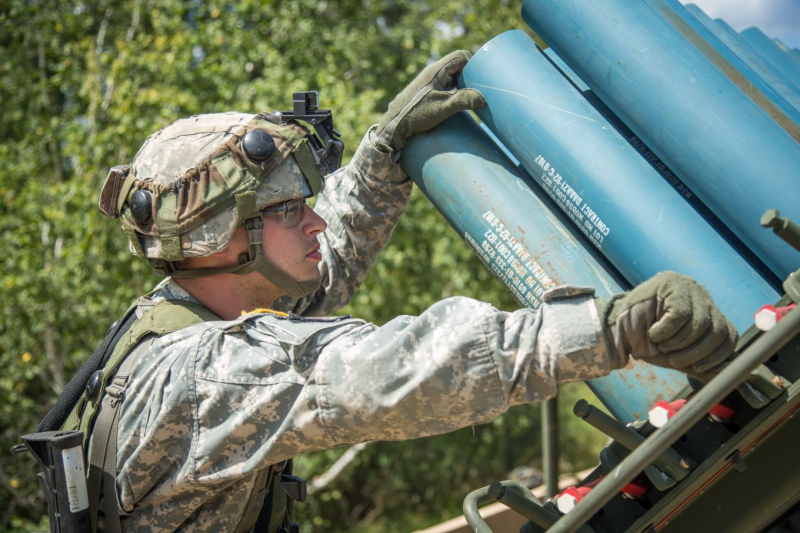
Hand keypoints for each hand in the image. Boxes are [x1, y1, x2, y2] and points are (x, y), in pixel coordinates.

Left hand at [373, 50, 485, 151]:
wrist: (393, 126)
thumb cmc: (416, 115)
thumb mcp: (442, 108)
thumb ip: (463, 101)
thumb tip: (483, 98)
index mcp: (436, 70)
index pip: (460, 56)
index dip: (472, 65)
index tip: (479, 80)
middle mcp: (432, 73)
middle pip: (457, 66)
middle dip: (469, 76)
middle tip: (476, 90)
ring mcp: (429, 82)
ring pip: (452, 76)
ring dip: (462, 85)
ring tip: (468, 98)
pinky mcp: (427, 92)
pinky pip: (445, 85)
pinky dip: (454, 91)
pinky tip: (456, 103)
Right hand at [596, 271, 737, 378]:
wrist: (617, 334)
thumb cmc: (648, 345)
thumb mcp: (682, 359)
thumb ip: (709, 366)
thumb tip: (742, 374)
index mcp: (706, 311)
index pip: (727, 332)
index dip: (716, 355)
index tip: (698, 367)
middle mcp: (700, 295)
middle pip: (717, 328)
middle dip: (696, 351)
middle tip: (674, 358)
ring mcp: (686, 286)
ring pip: (699, 322)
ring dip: (678, 342)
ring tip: (661, 343)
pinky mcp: (670, 283)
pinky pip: (680, 314)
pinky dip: (666, 330)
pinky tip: (653, 332)